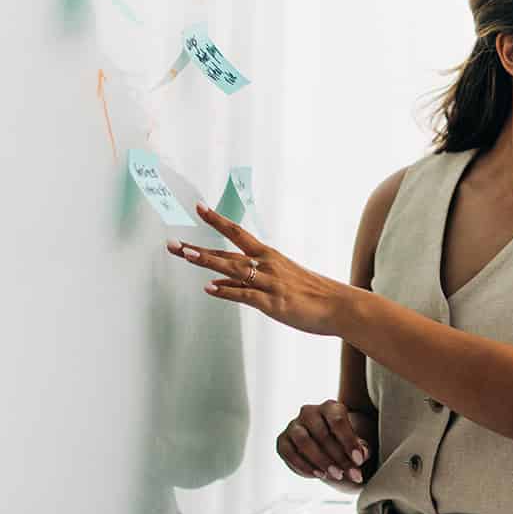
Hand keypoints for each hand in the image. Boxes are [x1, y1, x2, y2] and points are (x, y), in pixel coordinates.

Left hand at [166, 203, 350, 335]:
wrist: (339, 306)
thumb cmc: (311, 293)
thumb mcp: (279, 281)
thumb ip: (246, 281)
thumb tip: (215, 283)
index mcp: (269, 256)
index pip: (238, 233)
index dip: (217, 220)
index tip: (198, 208)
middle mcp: (266, 265)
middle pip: (227, 252)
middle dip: (198, 249)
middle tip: (173, 244)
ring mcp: (269, 283)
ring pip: (233, 269)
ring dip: (208, 261)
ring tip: (186, 255)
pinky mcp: (273, 303)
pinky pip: (246, 295)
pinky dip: (227, 291)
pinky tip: (210, 289)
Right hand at [276, 400, 374, 485]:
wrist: (328, 446)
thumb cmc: (346, 443)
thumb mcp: (358, 445)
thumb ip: (362, 449)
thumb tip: (361, 455)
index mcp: (330, 407)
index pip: (337, 420)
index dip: (348, 441)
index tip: (358, 460)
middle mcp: (309, 412)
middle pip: (322, 434)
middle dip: (337, 457)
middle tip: (350, 474)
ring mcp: (294, 425)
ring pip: (303, 441)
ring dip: (320, 461)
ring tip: (335, 475)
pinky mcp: (283, 440)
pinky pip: (288, 453)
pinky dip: (303, 466)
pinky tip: (318, 475)